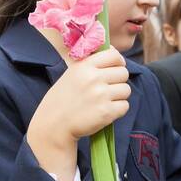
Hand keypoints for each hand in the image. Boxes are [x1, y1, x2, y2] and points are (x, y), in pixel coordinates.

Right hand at [28, 48, 129, 180]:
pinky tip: (105, 111)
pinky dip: (118, 110)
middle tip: (108, 89)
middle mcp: (94, 78)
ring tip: (105, 101)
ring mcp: (101, 95)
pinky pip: (125, 106)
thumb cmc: (62, 99)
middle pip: (124, 73)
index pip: (114, 55)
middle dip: (118, 81)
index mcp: (85, 66)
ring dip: (119, 96)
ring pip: (126, 90)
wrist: (54, 125)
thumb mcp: (72, 74)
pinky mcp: (107, 112)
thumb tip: (114, 57)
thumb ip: (91, 64)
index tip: (114, 68)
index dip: (118, 62)